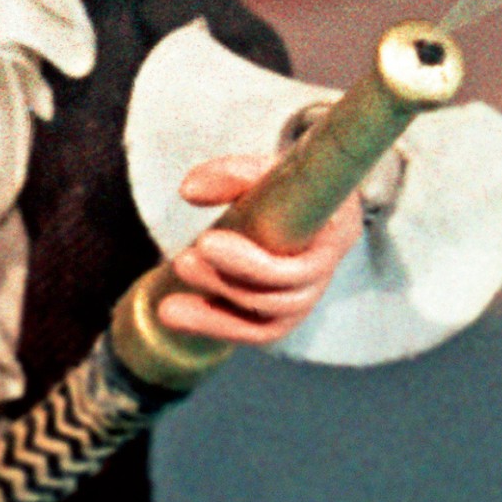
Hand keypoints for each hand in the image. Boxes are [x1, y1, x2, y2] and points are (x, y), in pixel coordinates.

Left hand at [158, 154, 361, 344]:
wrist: (314, 208)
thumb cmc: (293, 185)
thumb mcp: (269, 169)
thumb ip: (231, 174)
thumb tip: (189, 190)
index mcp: (333, 233)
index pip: (298, 262)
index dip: (251, 262)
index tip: (205, 242)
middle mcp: (324, 273)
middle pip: (279, 294)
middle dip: (226, 280)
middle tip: (181, 260)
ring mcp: (306, 299)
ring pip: (265, 319)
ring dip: (215, 314)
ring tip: (168, 306)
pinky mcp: (284, 316)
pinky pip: (253, 332)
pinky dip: (214, 326)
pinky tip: (175, 316)